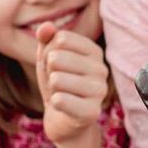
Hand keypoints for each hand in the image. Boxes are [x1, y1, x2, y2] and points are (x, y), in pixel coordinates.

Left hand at [35, 22, 112, 147]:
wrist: (62, 120)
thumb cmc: (57, 84)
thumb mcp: (48, 58)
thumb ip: (46, 39)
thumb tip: (46, 27)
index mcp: (94, 52)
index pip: (60, 38)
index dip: (48, 53)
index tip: (55, 67)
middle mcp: (101, 69)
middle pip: (56, 57)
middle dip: (48, 72)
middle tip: (56, 84)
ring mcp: (99, 91)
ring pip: (56, 79)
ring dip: (51, 89)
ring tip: (60, 94)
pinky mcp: (92, 112)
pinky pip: (60, 100)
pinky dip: (54, 103)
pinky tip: (62, 107)